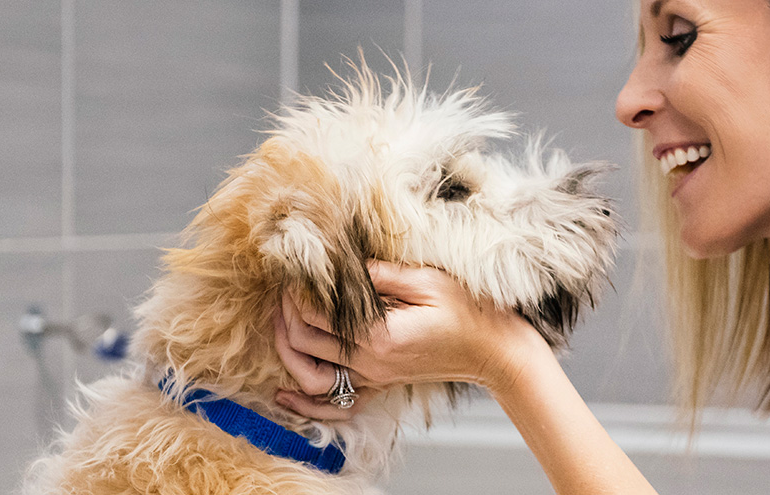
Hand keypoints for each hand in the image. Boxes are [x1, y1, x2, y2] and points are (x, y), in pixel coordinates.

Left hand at [273, 260, 550, 419]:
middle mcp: (370, 363)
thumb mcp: (427, 280)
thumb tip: (344, 263)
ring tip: (278, 325)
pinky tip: (285, 394)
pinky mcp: (380, 383)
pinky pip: (336, 403)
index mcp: (378, 336)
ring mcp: (374, 377)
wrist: (492, 350)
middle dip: (284, 317)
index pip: (316, 317)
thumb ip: (380, 274)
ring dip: (287, 352)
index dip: (296, 294)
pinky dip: (306, 404)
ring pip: (311, 375)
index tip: (291, 273)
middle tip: (280, 291)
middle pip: (305, 344)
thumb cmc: (467, 312)